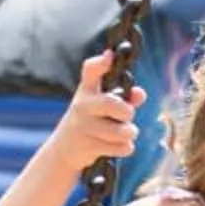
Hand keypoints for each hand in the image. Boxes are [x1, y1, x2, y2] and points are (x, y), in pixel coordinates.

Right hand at [51, 51, 144, 170]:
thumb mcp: (103, 107)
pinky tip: (116, 146)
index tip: (109, 57)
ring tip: (125, 133)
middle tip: (127, 115)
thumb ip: (125, 99)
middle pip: (112, 104)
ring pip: (122, 131)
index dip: (100, 64)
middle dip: (127, 112)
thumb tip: (140, 93)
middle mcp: (83, 105)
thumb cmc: (91, 121)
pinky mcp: (88, 146)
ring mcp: (84, 126)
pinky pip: (122, 147)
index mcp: (87, 91)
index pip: (90, 71)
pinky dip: (125, 148)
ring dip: (130, 133)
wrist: (64, 149)